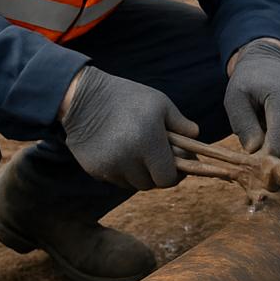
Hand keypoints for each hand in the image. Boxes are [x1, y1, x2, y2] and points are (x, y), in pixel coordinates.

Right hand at [60, 67, 198, 191]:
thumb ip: (180, 122)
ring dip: (138, 173)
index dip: (175, 174)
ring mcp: (110, 167)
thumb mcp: (158, 103)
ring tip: (136, 150)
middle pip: (151, 183)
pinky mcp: (94, 170)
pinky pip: (115, 179)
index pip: (168, 178)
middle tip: (156, 156)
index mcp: (149, 143)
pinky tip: (118, 150)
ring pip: (132, 183)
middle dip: (156, 173)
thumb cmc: (126, 97)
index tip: (176, 165)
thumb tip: (197, 137)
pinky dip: (121, 170)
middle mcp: (129, 159)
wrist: (82, 97)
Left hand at [225, 39, 279, 161]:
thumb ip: (243, 123)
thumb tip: (255, 153)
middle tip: (252, 128)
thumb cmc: (250, 81)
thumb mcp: (236, 97)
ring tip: (265, 123)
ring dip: (271, 148)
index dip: (261, 162)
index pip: (276, 147)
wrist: (275, 64)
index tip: (250, 169)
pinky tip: (275, 127)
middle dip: (262, 151)